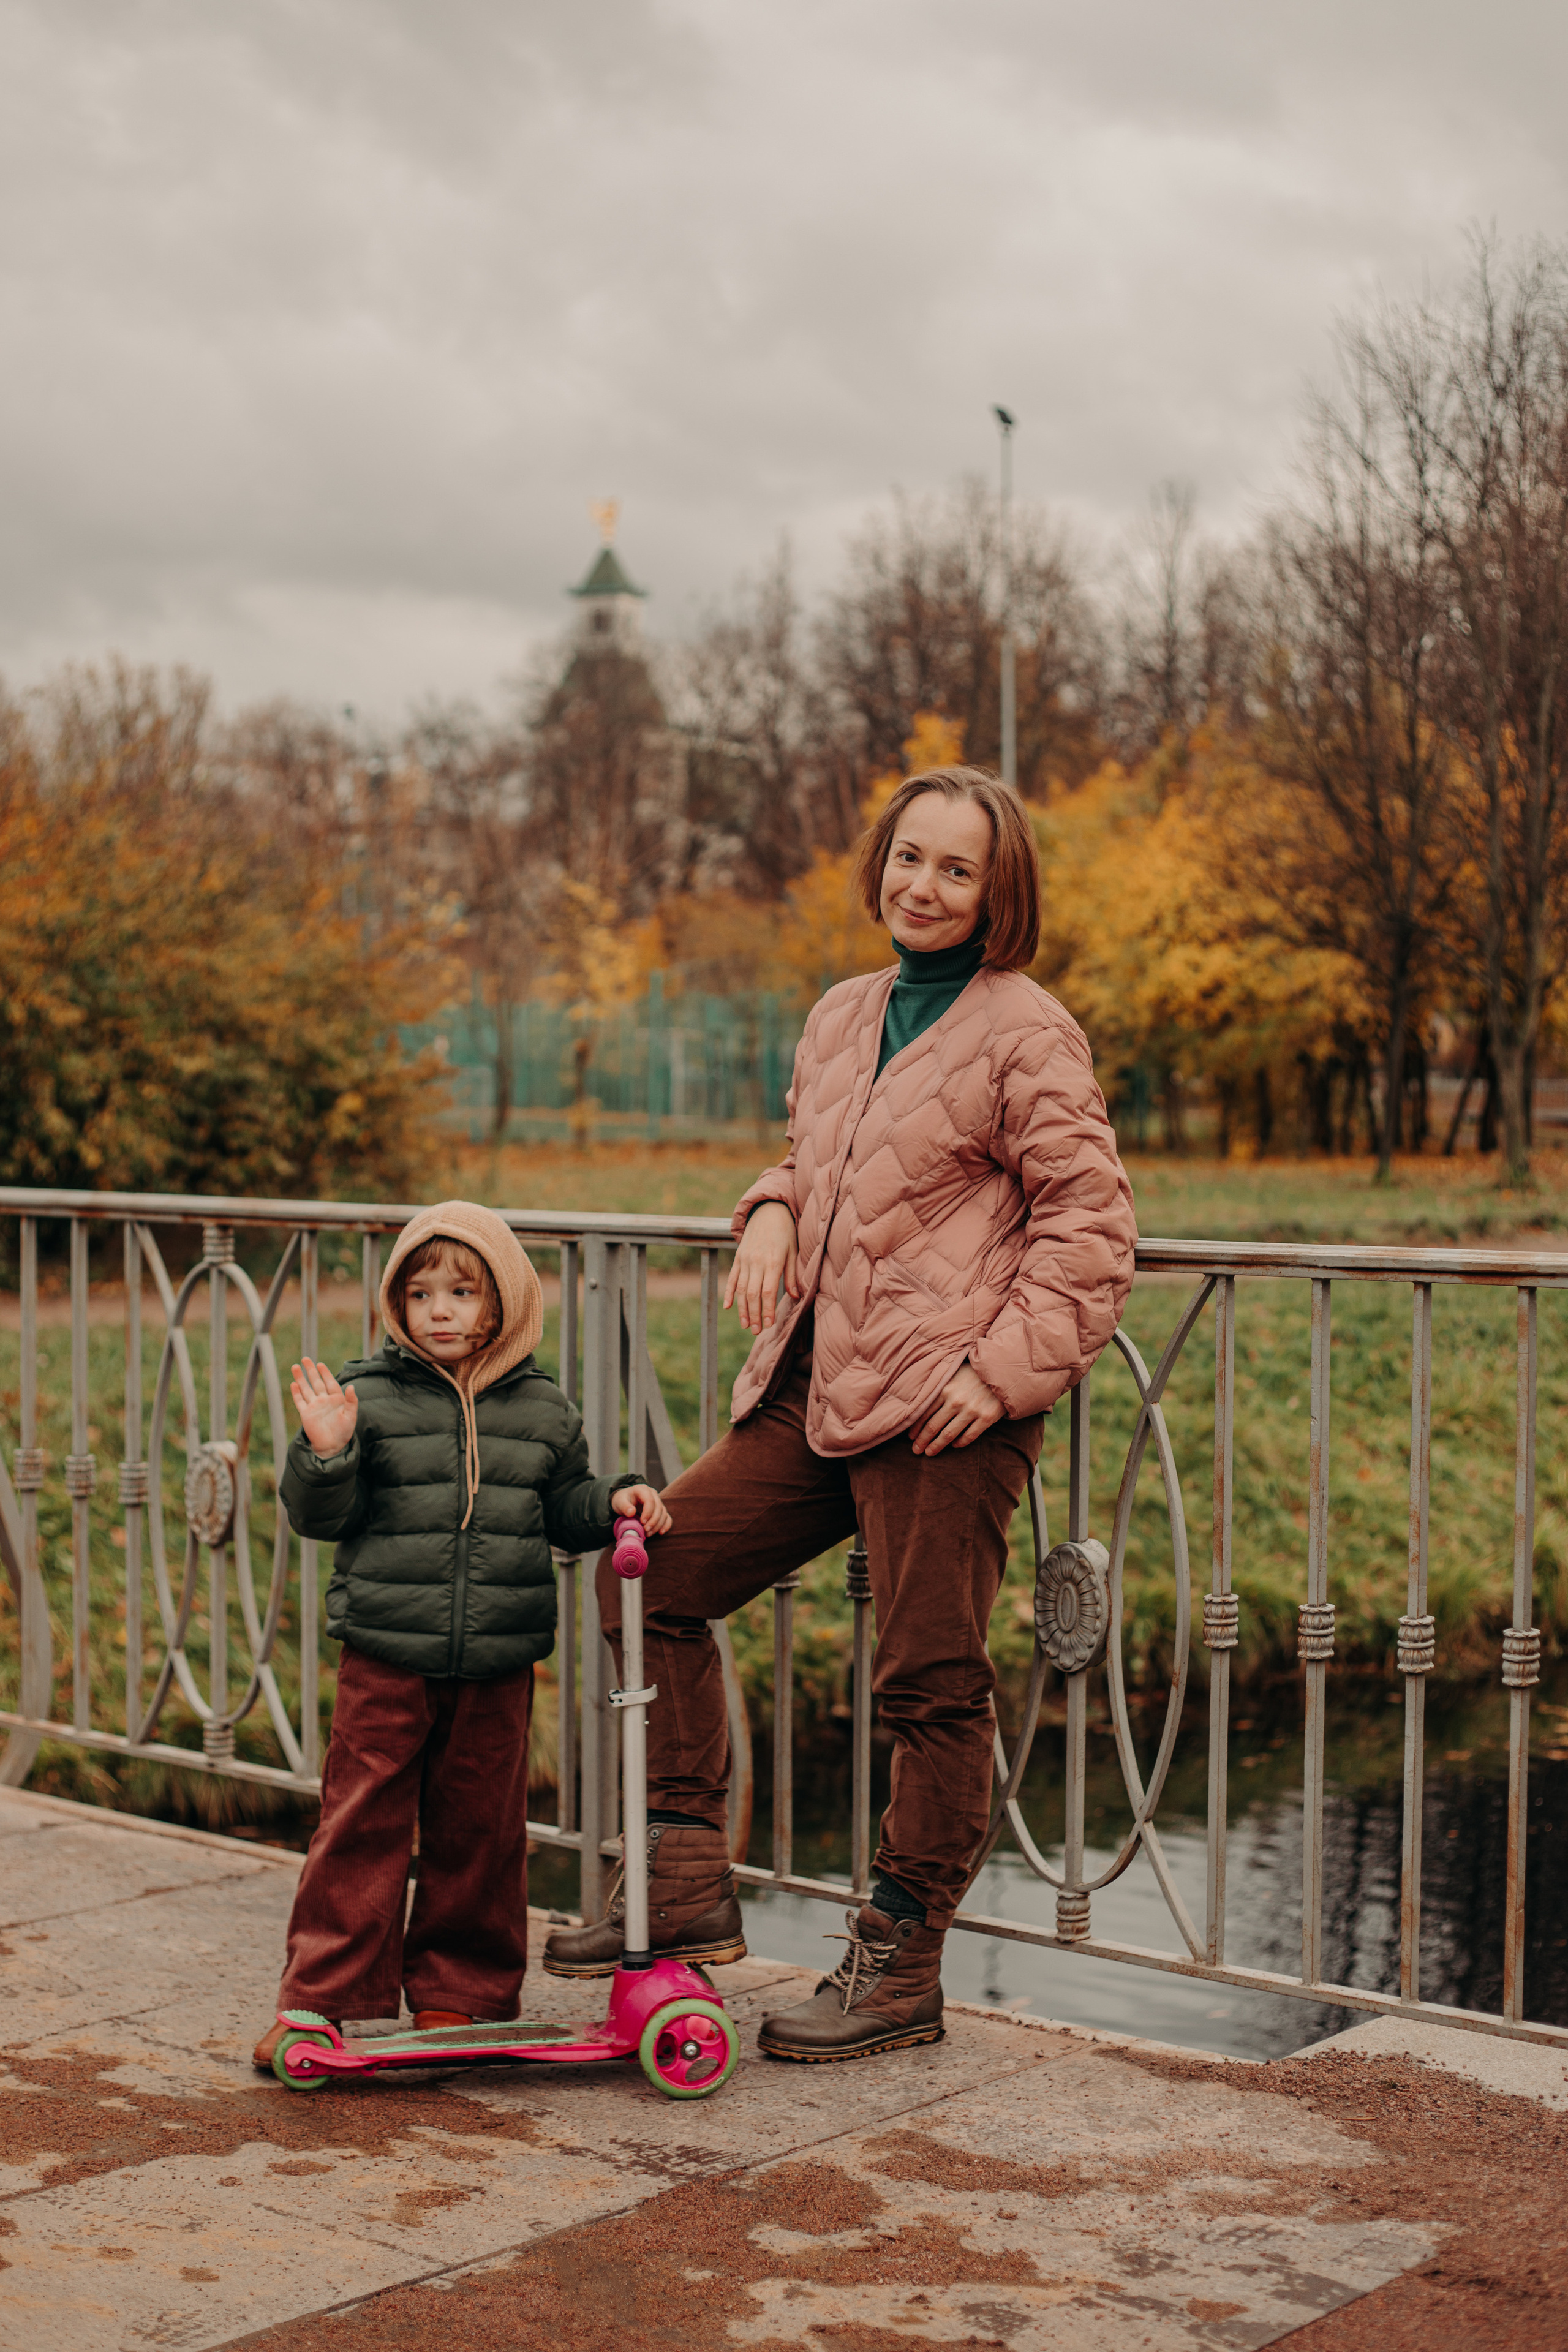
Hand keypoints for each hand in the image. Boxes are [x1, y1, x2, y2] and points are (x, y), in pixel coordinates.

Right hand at [290, 1357, 358, 1457]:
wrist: (332, 1446)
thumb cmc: (344, 1432)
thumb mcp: (351, 1416)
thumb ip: (352, 1401)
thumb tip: (351, 1386)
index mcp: (336, 1399)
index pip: (330, 1382)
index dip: (325, 1373)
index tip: (320, 1364)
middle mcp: (324, 1401)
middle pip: (316, 1382)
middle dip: (310, 1371)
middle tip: (305, 1359)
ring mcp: (314, 1407)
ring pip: (306, 1389)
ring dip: (300, 1379)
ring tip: (295, 1367)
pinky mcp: (306, 1414)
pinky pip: (300, 1401)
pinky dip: (296, 1393)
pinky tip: (293, 1384)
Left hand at [612, 1483, 671, 1534]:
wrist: (624, 1501)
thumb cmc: (622, 1500)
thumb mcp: (619, 1502)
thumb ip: (624, 1506)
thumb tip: (632, 1512)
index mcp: (643, 1490)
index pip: (650, 1500)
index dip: (648, 1512)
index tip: (642, 1522)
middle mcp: (653, 1494)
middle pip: (659, 1508)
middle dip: (653, 1521)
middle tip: (645, 1530)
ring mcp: (658, 1502)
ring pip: (663, 1513)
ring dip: (657, 1525)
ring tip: (648, 1533)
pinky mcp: (660, 1510)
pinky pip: (667, 1517)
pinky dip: (666, 1525)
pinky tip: (661, 1532)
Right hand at [723, 1201, 799, 1332]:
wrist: (768, 1211)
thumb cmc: (785, 1233)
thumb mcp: (793, 1252)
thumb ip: (791, 1275)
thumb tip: (796, 1297)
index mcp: (773, 1261)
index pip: (768, 1291)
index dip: (767, 1309)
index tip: (768, 1325)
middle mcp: (757, 1262)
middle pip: (753, 1293)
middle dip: (754, 1314)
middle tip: (755, 1331)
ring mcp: (745, 1260)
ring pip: (741, 1289)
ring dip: (742, 1309)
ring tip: (744, 1325)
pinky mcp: (738, 1257)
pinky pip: (732, 1278)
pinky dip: (728, 1293)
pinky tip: (728, 1307)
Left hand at [909, 1362, 1005, 1456]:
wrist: (1003, 1371)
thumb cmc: (974, 1373)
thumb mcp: (953, 1374)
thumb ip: (939, 1387)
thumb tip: (920, 1405)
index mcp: (945, 1389)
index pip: (924, 1412)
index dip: (915, 1427)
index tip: (910, 1437)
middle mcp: (956, 1401)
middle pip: (933, 1426)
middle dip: (922, 1440)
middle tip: (916, 1450)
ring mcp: (972, 1410)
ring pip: (949, 1434)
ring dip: (937, 1445)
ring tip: (929, 1452)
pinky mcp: (987, 1418)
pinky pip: (969, 1436)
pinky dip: (959, 1443)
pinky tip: (954, 1445)